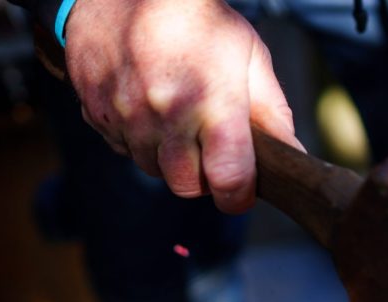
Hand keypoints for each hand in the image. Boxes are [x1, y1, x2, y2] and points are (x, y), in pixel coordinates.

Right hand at [64, 0, 299, 212]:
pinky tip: (145, 106)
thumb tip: (291, 156)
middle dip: (201, 179)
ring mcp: (126, 113)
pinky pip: (120, 146)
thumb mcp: (248, 55)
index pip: (227, 180)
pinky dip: (136, 138)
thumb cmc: (198, 19)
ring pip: (151, 168)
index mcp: (213, 100)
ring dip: (167, 156)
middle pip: (186, 186)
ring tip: (175, 117)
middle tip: (207, 152)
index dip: (237, 196)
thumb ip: (271, 111)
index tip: (239, 191)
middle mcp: (167, 112)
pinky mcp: (95, 109)